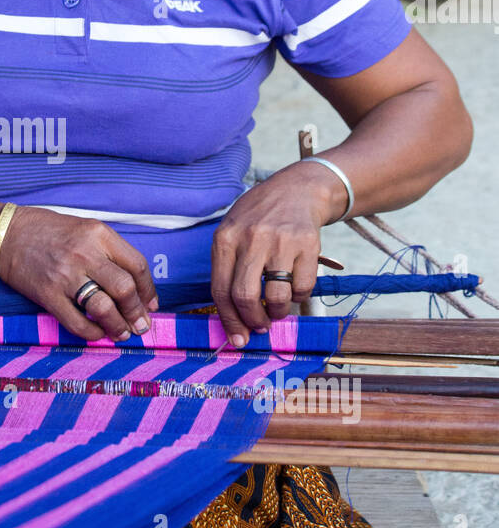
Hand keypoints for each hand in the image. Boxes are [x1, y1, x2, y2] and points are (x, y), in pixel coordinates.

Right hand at [0, 206, 157, 340]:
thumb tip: (134, 285)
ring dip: (118, 327)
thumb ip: (109, 251)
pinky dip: (92, 334)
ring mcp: (65, 275)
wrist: (5, 234)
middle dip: (137, 313)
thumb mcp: (84, 228)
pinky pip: (77, 322)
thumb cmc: (47, 231)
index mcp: (98, 233)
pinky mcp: (47, 294)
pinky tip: (98, 334)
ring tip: (122, 334)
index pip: (137, 265)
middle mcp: (84, 253)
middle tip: (141, 326)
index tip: (151, 305)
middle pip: (124, 289)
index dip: (148, 290)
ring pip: (104, 308)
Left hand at [211, 164, 341, 346]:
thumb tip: (231, 316)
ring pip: (276, 296)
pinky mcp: (308, 244)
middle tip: (259, 327)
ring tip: (277, 309)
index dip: (228, 320)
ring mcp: (280, 241)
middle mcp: (251, 239)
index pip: (220, 290)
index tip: (236, 338)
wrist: (297, 190)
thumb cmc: (259, 218)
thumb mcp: (232, 232)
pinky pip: (303, 287)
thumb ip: (228, 268)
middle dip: (251, 321)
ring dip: (277, 313)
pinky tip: (294, 288)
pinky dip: (299, 297)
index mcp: (225, 238)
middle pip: (245, 296)